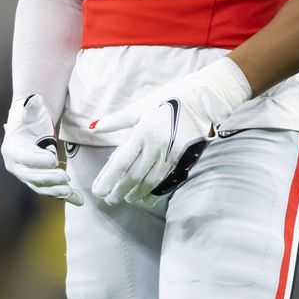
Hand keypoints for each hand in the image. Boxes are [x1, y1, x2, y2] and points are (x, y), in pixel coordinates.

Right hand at [1, 93, 82, 205]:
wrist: (33, 128)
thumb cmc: (30, 118)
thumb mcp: (31, 111)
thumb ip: (31, 106)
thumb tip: (34, 99)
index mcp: (11, 150)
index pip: (24, 158)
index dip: (37, 160)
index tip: (52, 159)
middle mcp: (17, 167)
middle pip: (32, 176)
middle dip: (49, 178)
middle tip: (65, 176)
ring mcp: (28, 176)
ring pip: (41, 186)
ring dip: (55, 190)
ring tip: (69, 190)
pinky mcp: (41, 182)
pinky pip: (53, 191)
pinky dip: (66, 197)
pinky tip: (79, 200)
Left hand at [89, 59, 250, 206]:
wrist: (204, 100)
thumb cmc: (168, 99)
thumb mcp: (140, 106)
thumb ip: (117, 120)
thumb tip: (94, 127)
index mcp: (145, 132)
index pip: (122, 161)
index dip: (109, 178)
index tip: (98, 191)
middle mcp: (158, 146)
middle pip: (135, 176)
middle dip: (120, 190)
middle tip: (109, 199)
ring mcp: (172, 154)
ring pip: (151, 181)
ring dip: (137, 193)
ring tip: (126, 199)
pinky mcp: (183, 158)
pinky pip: (166, 179)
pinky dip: (154, 191)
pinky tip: (146, 197)